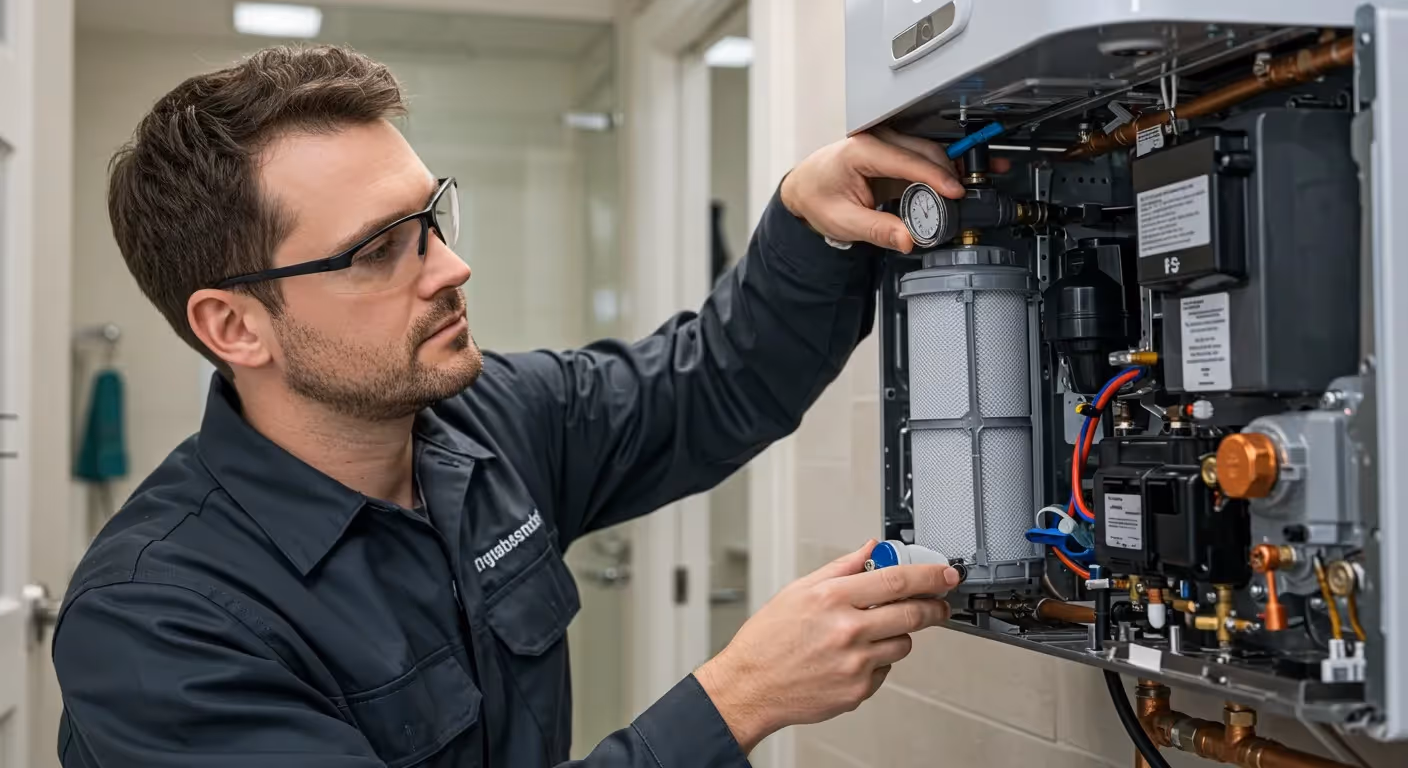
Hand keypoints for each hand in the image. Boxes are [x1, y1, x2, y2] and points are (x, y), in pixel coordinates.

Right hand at [695, 539, 960, 752]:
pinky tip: (852, 657)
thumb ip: (841, 567)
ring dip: (899, 634)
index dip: (929, 575)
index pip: (896, 580)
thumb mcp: (798, 590)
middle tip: (939, 604)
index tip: (946, 575)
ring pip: (904, 643)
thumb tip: (870, 549)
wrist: (750, 686)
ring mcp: (855, 663)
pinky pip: (885, 669)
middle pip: (912, 613)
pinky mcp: (858, 690)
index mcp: (832, 598)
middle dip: (934, 607)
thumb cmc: (768, 640)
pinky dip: (877, 660)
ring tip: (872, 633)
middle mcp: (847, 630)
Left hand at [780, 128, 1007, 252]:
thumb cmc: (818, 198)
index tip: (956, 192)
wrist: (805, 188)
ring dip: (950, 169)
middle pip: (925, 150)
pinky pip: (923, 161)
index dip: (935, 176)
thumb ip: (877, 230)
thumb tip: (907, 239)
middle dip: (950, 172)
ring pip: (928, 152)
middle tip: (966, 198)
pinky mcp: (894, 155)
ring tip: (969, 189)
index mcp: (861, 150)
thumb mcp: (843, 221)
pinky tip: (957, 184)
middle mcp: (876, 140)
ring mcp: (887, 144)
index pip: (906, 159)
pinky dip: (941, 172)